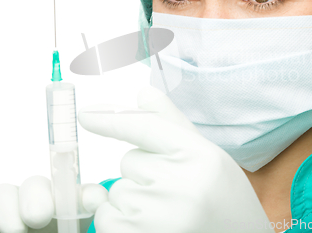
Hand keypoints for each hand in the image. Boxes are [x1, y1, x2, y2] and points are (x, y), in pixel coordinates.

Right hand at [0, 176, 107, 232]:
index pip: (81, 197)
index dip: (87, 195)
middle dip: (40, 196)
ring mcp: (4, 215)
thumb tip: (99, 209)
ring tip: (16, 230)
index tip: (93, 202)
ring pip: (5, 191)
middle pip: (39, 186)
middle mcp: (37, 211)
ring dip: (9, 206)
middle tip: (39, 217)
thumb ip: (86, 229)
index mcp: (66, 220)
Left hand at [78, 85, 274, 232]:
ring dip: (132, 200)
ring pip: (117, 191)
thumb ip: (172, 124)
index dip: (113, 119)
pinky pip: (107, 218)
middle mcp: (180, 185)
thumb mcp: (209, 157)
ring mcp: (159, 217)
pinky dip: (120, 222)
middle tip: (174, 191)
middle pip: (129, 160)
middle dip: (143, 172)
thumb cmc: (224, 201)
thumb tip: (142, 93)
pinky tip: (152, 227)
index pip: (146, 127)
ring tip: (168, 213)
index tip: (87, 115)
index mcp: (200, 157)